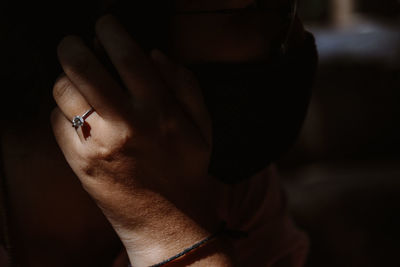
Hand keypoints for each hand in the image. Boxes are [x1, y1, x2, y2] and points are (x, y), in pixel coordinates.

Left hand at [51, 15, 227, 265]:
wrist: (169, 220)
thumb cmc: (186, 170)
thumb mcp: (202, 126)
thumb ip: (185, 84)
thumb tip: (155, 54)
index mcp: (159, 110)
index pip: (127, 55)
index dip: (111, 30)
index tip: (105, 24)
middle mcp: (126, 123)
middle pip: (81, 66)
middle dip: (72, 46)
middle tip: (74, 44)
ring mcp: (98, 145)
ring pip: (63, 91)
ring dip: (66, 78)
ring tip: (77, 82)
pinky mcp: (79, 164)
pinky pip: (57, 121)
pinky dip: (63, 110)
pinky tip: (79, 115)